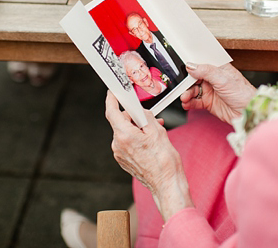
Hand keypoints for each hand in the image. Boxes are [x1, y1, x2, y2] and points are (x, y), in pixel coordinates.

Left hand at [105, 91, 192, 220]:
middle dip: (133, 117)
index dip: (111, 99)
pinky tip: (149, 141)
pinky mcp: (124, 160)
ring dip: (137, 128)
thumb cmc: (164, 162)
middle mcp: (118, 145)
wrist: (166, 183)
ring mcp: (120, 154)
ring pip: (125, 132)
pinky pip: (127, 142)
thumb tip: (140, 111)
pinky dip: (136, 138)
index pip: (111, 112)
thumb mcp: (157, 131)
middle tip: (149, 118)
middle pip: (120, 122)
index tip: (112, 93)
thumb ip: (145, 116)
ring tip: (154, 133)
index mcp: (124, 135)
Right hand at [181, 63, 256, 124]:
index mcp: (217, 69)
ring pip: (192, 90)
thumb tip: (191, 66)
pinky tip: (187, 104)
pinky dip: (189, 103)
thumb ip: (206, 71)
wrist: (248, 112)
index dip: (190, 67)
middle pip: (193, 78)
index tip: (181, 70)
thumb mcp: (223, 79)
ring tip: (185, 98)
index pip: (200, 64)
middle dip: (186, 84)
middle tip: (181, 88)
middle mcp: (212, 79)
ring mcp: (210, 91)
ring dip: (186, 94)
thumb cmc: (243, 93)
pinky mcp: (208, 103)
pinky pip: (195, 101)